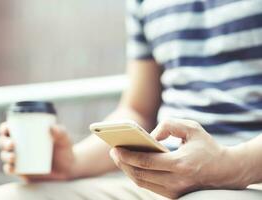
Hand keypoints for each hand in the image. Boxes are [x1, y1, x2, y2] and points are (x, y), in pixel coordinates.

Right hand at [0, 122, 76, 181]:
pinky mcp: (21, 171)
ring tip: (14, 157)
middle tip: (12, 144)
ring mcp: (19, 159)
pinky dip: (9, 169)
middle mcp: (19, 146)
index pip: (10, 128)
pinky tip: (12, 168)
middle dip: (4, 142)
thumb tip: (52, 127)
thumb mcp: (64, 140)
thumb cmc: (64, 149)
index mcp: (26, 134)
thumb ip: (61, 132)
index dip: (4, 128)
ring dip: (6, 155)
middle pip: (4, 142)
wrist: (68, 168)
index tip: (6, 128)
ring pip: (5, 155)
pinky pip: (10, 170)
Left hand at [110, 118, 248, 198]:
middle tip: (113, 151)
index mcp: (180, 164)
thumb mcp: (191, 128)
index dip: (127, 156)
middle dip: (122, 163)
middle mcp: (176, 181)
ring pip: (142, 182)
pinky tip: (131, 164)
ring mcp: (174, 191)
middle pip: (139, 175)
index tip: (114, 148)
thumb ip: (169, 125)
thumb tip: (150, 136)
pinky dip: (137, 175)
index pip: (145, 162)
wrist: (226, 170)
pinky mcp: (174, 195)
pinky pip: (149, 185)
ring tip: (119, 157)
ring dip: (127, 170)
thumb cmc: (207, 146)